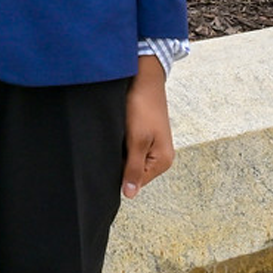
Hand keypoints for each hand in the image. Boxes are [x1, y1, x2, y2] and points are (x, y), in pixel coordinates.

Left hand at [122, 55, 173, 198]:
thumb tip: (129, 195)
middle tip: (114, 144)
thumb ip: (133, 168)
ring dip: (121, 151)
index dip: (120, 174)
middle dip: (121, 162)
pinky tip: (119, 132)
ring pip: (130, 159)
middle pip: (133, 172)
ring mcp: (153, 146)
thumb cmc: (142, 107)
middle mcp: (160, 156)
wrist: (144, 78)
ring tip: (118, 137)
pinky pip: (131, 148)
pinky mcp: (146, 135)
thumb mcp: (136, 140)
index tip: (110, 159)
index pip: (136, 182)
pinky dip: (123, 143)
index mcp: (162, 161)